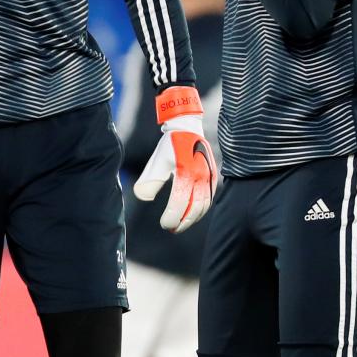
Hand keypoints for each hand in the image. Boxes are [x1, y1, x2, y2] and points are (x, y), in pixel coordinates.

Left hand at [133, 87, 217, 232]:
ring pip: (204, 205)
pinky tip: (192, 215)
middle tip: (171, 229)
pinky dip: (201, 210)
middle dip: (183, 222)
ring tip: (180, 225)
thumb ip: (149, 180)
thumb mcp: (156, 161)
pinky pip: (210, 198)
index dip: (172, 217)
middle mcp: (200, 175)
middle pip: (194, 207)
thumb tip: (143, 197)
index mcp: (185, 171)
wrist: (187, 128)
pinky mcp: (213, 176)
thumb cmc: (169, 146)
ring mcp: (209, 176)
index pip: (180, 201)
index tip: (164, 224)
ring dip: (193, 219)